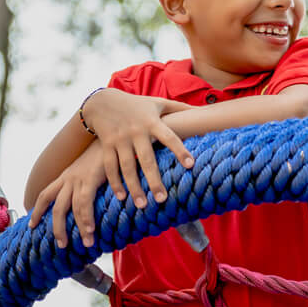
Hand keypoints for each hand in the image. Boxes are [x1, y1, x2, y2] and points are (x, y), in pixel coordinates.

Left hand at [29, 142, 109, 247]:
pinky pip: (84, 203)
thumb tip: (92, 197)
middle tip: (61, 244)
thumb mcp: (92, 168)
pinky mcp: (90, 178)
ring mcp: (78, 178)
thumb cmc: (107, 152)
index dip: (37, 211)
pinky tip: (91, 229)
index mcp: (67, 176)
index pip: (46, 195)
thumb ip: (89, 182)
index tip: (32, 225)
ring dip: (75, 228)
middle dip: (56, 227)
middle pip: (54, 206)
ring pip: (68, 208)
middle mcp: (69, 178)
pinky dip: (87, 218)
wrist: (113, 135)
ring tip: (85, 243)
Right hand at [81, 88, 194, 208]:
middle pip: (146, 159)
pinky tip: (122, 197)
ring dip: (134, 187)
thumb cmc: (137, 104)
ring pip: (127, 167)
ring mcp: (120, 140)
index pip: (169, 137)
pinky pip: (110, 167)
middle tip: (162, 199)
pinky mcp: (106, 146)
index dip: (180, 150)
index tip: (191, 165)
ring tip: (143, 205)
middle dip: (154, 180)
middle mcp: (136, 132)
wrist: (102, 101)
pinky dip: (115, 183)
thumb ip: (180, 108)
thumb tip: (205, 111)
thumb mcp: (158, 103)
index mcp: (152, 122)